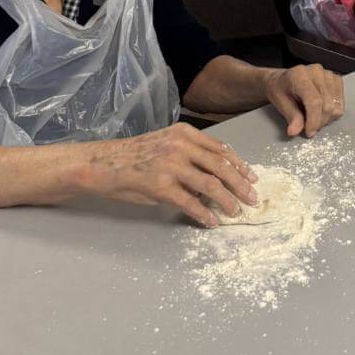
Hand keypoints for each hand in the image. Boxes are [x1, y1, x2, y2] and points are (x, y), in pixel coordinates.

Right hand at [84, 124, 257, 226]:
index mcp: (184, 134)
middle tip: (252, 198)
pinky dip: (204, 214)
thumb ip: (191, 155)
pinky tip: (212, 221)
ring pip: (210, 185)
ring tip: (235, 211)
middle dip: (240, 185)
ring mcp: (170, 166)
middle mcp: (180, 146)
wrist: (102, 164)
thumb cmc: (134, 156)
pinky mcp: (160, 186)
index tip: (251, 178)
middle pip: (221, 166)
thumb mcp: (166, 144)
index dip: (239, 165)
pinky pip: (190, 203)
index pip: (221, 149)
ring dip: (227, 201)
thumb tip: (216, 175)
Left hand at [264, 65, 344, 138]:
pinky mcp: (336, 79)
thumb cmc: (280, 90)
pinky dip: (332, 112)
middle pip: (327, 106)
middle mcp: (316, 72)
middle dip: (319, 122)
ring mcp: (328, 74)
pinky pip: (340, 103)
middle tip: (308, 127)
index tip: (309, 132)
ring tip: (313, 117)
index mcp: (299, 75)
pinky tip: (321, 111)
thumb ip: (291, 116)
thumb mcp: (280, 103)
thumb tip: (295, 131)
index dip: (314, 120)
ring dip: (326, 118)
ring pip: (335, 107)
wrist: (282, 79)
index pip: (314, 101)